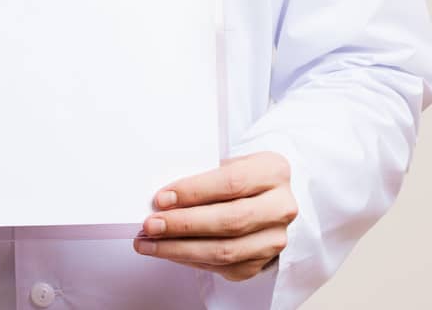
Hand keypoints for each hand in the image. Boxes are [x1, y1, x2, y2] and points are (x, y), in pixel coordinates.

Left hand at [133, 151, 297, 281]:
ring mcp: (275, 238)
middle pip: (229, 220)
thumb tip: (163, 201)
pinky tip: (170, 251)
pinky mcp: (263, 262)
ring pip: (225, 251)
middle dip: (184, 225)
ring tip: (149, 243)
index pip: (232, 183)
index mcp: (274, 172)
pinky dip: (190, 260)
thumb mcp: (229, 164)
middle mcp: (281, 207)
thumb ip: (203, 178)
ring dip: (180, 249)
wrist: (266, 198)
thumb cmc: (241, 178)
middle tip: (151, 225)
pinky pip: (222, 267)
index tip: (162, 199)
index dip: (194, 192)